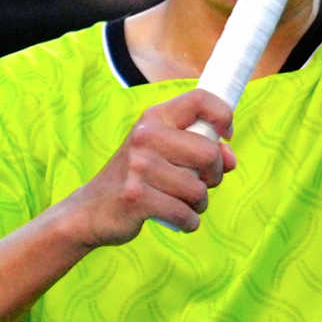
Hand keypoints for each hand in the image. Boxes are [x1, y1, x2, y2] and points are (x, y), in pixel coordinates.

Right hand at [64, 90, 238, 244]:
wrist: (90, 209)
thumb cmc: (136, 179)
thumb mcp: (162, 153)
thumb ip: (198, 150)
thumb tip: (231, 159)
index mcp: (154, 118)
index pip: (200, 100)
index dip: (223, 115)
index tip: (225, 135)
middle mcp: (146, 136)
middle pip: (208, 152)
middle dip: (214, 175)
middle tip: (202, 183)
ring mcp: (139, 166)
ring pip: (198, 190)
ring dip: (199, 204)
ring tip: (183, 204)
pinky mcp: (136, 197)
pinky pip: (184, 214)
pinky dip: (188, 222)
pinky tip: (178, 220)